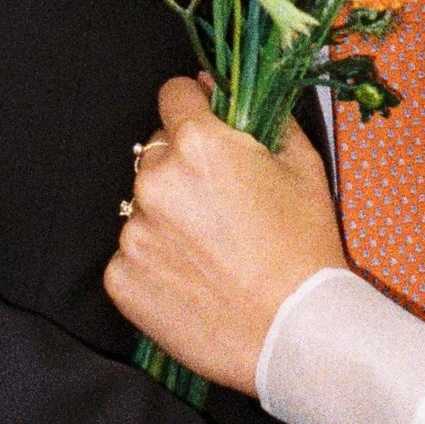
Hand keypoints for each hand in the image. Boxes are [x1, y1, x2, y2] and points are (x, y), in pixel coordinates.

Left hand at [107, 77, 348, 398]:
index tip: (202, 123)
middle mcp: (155, 181)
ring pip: (142, 206)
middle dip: (183, 169)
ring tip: (211, 252)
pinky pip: (131, 254)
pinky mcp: (120, 277)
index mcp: (199, 145)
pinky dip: (155, 263)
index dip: (193, 106)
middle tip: (220, 207)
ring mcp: (133, 231)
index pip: (173, 94)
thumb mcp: (304, 168)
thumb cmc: (304, 252)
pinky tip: (194, 279)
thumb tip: (228, 90)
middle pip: (157, 153)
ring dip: (168, 218)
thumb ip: (266, 118)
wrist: (294, 333)